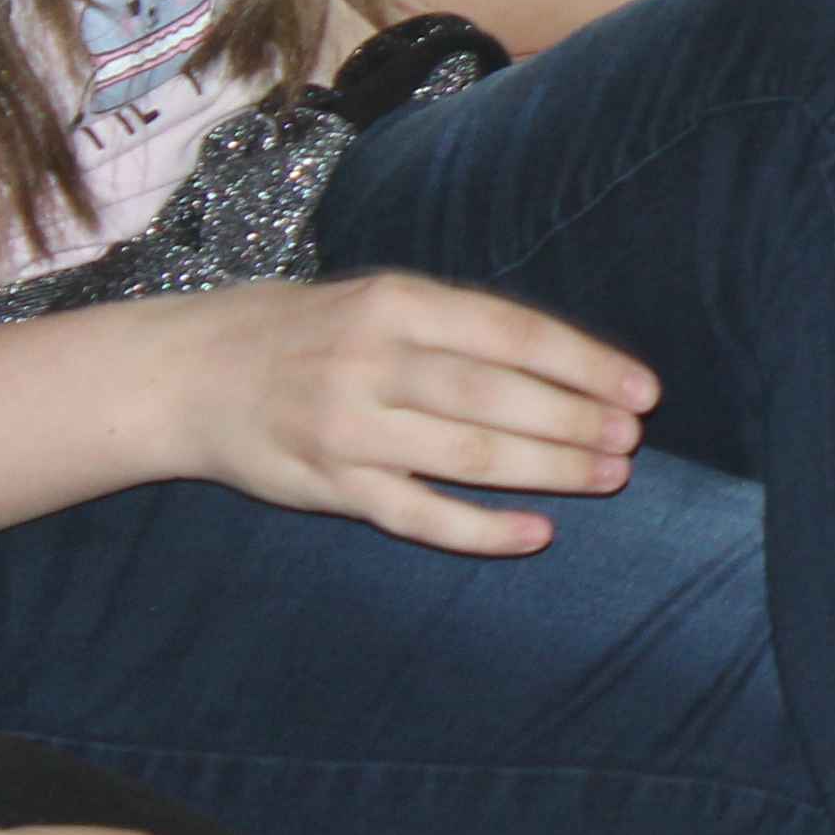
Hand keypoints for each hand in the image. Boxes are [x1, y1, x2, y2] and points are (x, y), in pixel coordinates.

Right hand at [166, 274, 654, 556]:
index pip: (511, 333)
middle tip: (633, 438)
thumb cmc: (311, 332)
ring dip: (547, 468)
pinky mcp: (330, 488)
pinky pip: (418, 515)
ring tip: (608, 474)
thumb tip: (569, 363)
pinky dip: (481, 530)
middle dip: (576, 420)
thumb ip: (459, 327)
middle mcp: (372, 363)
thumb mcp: (380, 299)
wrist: (192, 374)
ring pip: (467, 455)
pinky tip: (536, 534)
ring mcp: (348, 430)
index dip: (584, 362)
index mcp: (396, 303)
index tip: (642, 387)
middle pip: (496, 397)